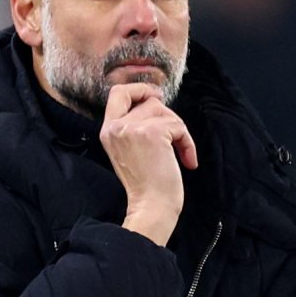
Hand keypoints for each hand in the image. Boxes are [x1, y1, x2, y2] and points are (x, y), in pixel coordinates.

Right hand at [100, 83, 197, 245]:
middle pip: (147, 99)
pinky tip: (187, 161)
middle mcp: (116, 126)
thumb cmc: (146, 184)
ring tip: (178, 154)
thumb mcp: (129, 150)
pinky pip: (178, 126)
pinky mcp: (152, 133)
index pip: (117, 92)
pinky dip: (187, 143)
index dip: (139, 89)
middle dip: (165, 112)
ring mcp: (132, 128)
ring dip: (178, 132)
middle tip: (174, 131)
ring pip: (165, 112)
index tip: (156, 97)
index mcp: (107, 130)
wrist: (152, 206)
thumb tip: (155, 99)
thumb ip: (134, 126)